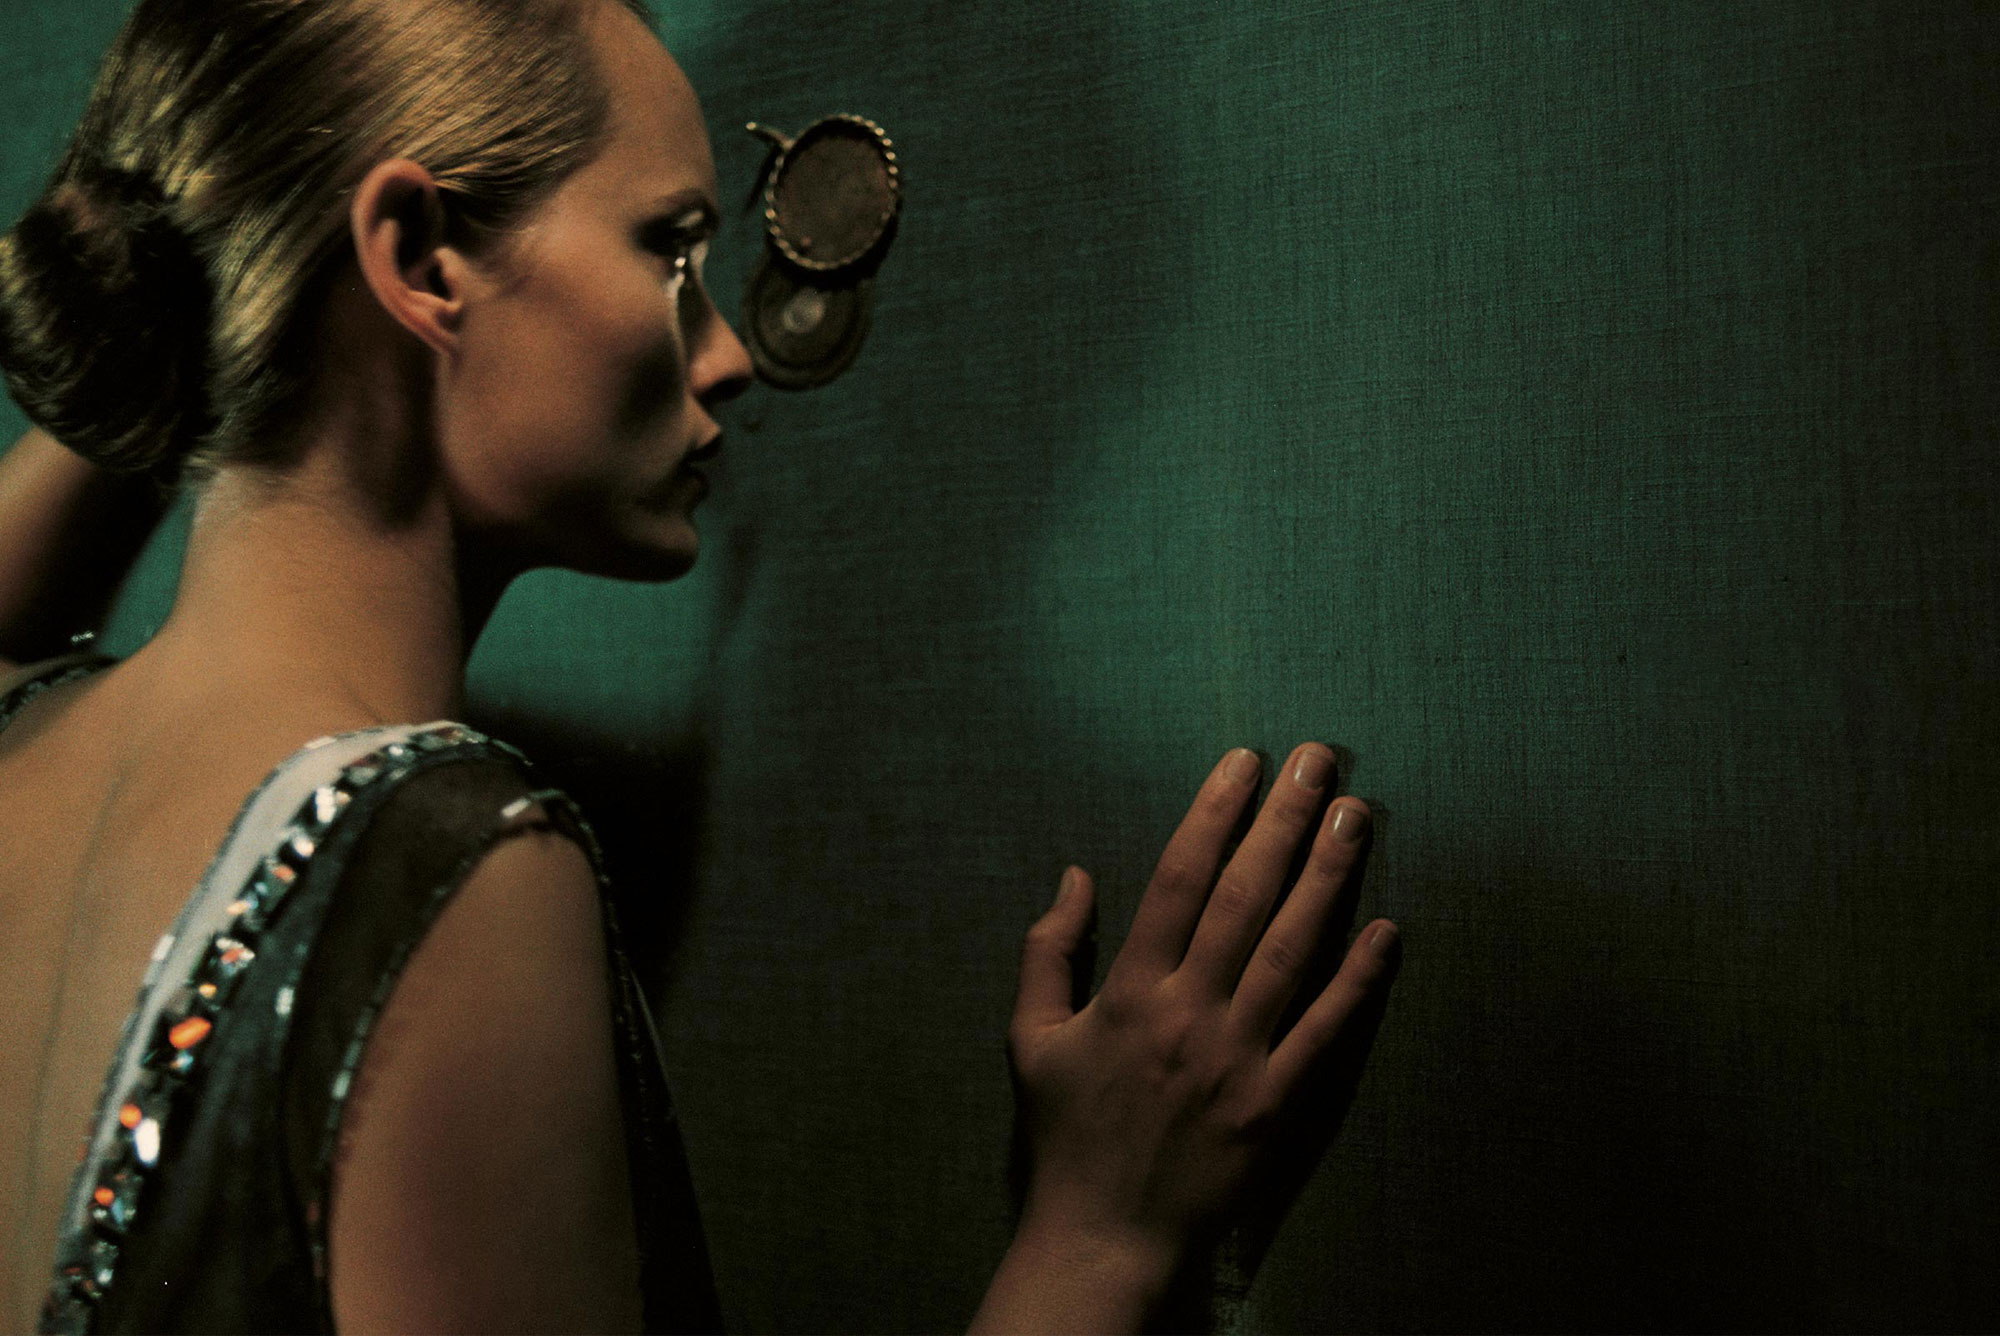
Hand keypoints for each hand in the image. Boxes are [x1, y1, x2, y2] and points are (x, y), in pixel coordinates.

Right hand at [1007, 744, 1400, 1275]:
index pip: (1179, 878)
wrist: (1105, 1236)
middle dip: (1286, 821)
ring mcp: (1238, 1058)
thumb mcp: (1030, 1038)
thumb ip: (1048, 951)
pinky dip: (1360, 981)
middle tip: (1323, 762)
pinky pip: (1326, 1031)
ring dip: (1329, 877)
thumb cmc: (1066, 1136)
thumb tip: (1077, 875)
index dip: (1215, 813)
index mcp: (1129, 990)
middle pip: (1246, 897)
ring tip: (1359, 818)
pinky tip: (1388, 931)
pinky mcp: (1276, 1103)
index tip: (1246, 762)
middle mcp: (1188, 1012)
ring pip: (1293, 949)